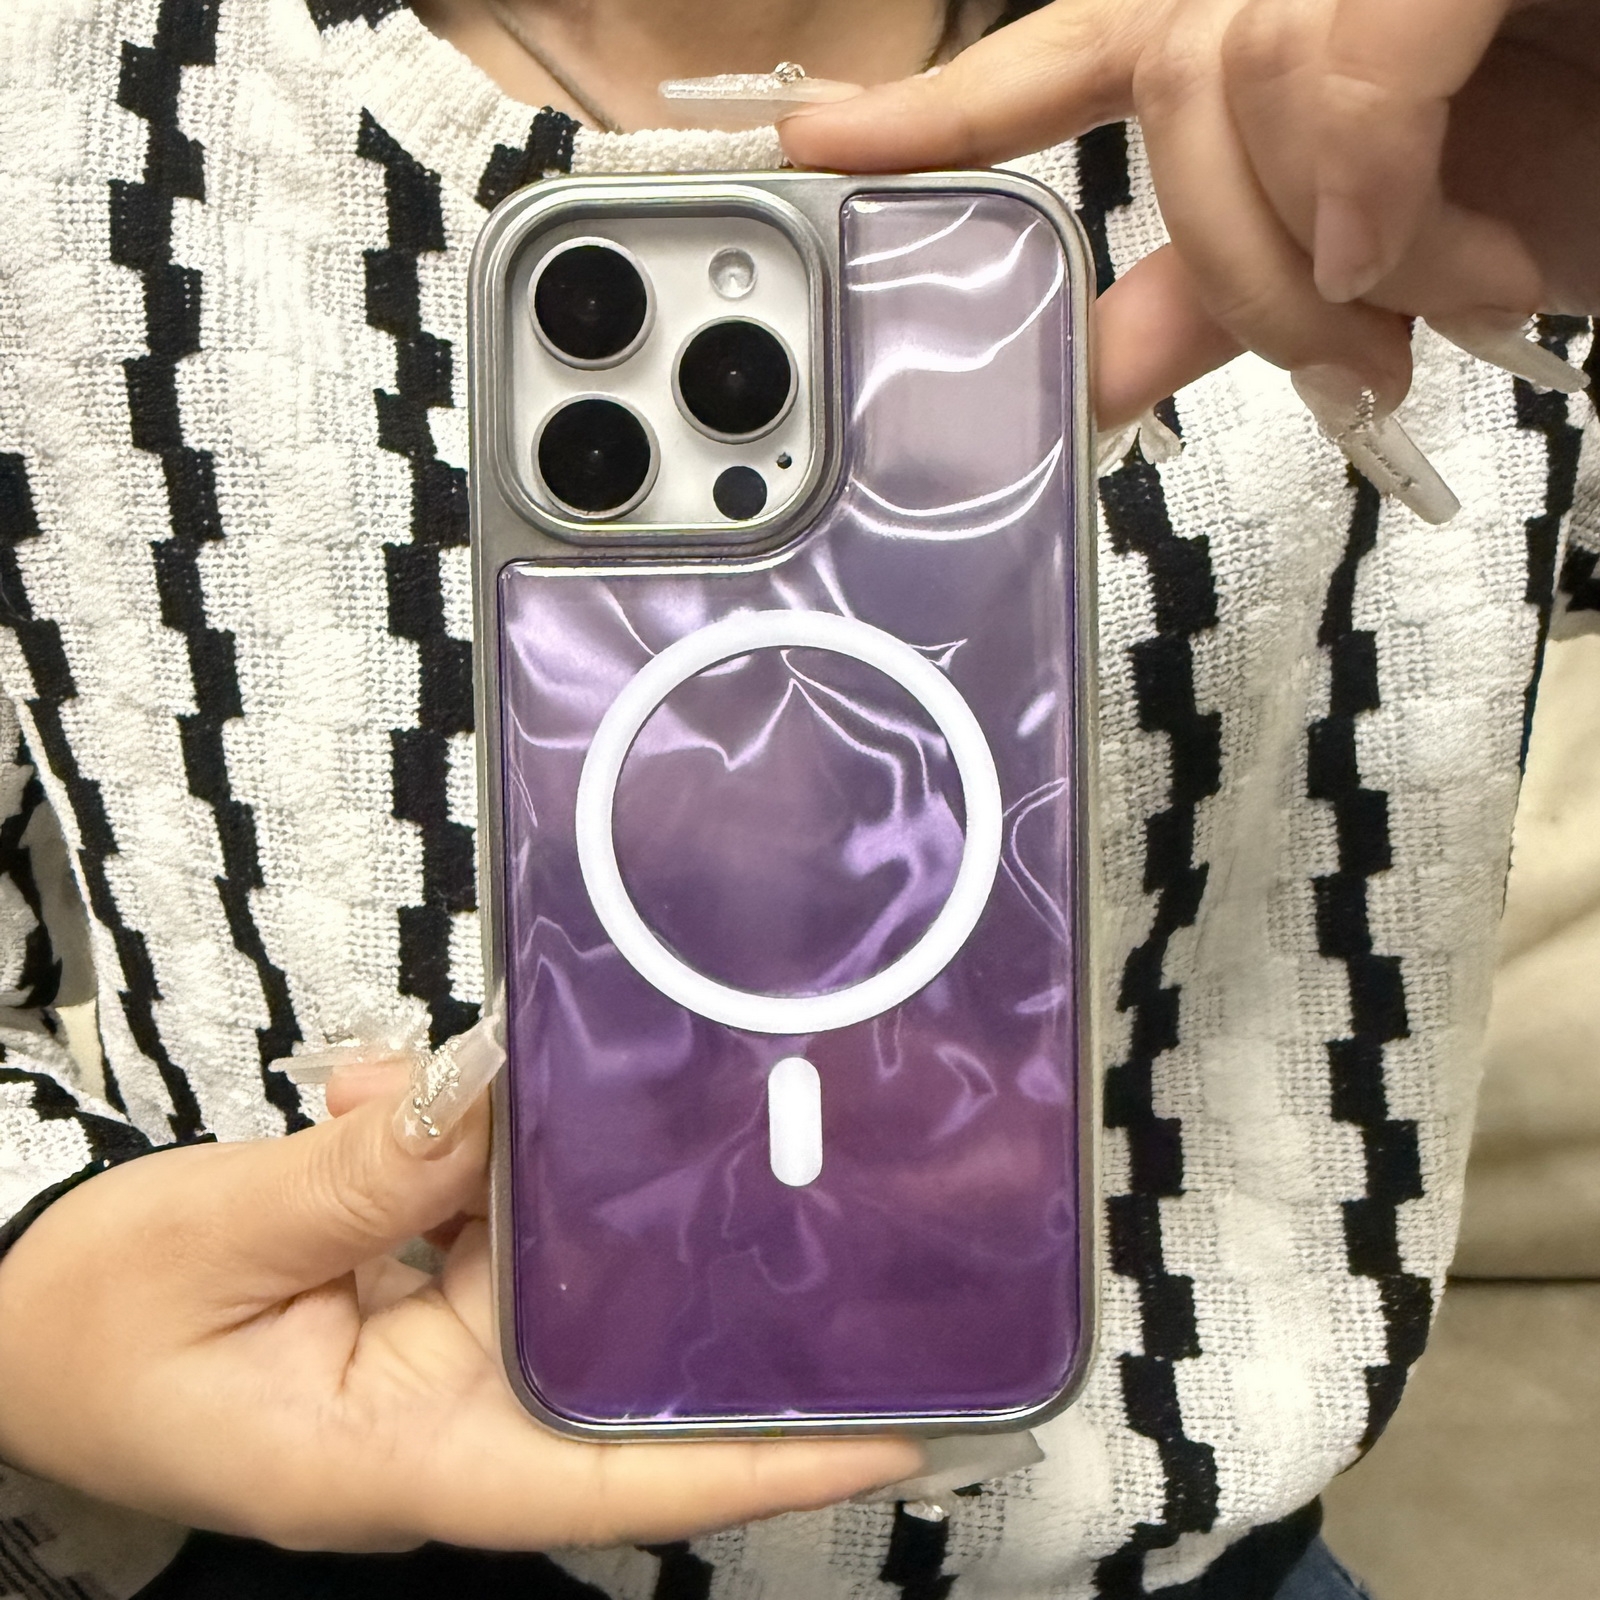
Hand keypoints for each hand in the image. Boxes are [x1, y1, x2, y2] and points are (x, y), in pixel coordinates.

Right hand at [0, 1060, 919, 1551]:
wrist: (13, 1313)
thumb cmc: (88, 1321)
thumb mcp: (214, 1247)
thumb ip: (361, 1184)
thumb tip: (495, 1112)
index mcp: (406, 1457)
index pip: (616, 1481)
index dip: (763, 1460)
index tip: (898, 1427)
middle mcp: (448, 1414)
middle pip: (612, 1355)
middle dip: (696, 1268)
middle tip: (811, 1170)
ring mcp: (435, 1349)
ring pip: (550, 1259)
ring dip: (550, 1165)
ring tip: (563, 1069)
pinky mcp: (411, 1288)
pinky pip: (479, 1215)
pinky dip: (459, 1148)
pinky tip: (406, 1090)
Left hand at [781, 0, 1598, 501]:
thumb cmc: (1559, 176)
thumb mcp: (1372, 261)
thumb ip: (1228, 296)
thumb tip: (1095, 371)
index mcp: (1252, 42)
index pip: (1066, 55)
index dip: (939, 108)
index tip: (822, 142)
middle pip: (1167, 95)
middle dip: (1245, 270)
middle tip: (1353, 355)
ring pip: (1238, 88)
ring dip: (1332, 252)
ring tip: (1441, 297)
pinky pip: (1349, 64)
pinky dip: (1367, 176)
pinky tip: (1411, 248)